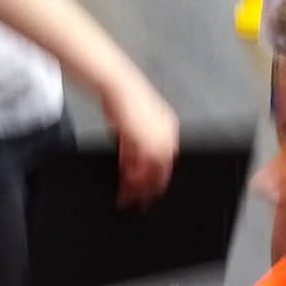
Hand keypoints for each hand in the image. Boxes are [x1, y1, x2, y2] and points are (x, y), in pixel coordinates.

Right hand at [104, 77, 178, 205]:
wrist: (116, 84)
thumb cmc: (123, 102)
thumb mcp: (133, 127)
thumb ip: (135, 147)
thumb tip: (133, 167)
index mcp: (169, 128)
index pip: (167, 159)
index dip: (158, 176)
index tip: (152, 189)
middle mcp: (166, 134)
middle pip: (161, 169)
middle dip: (150, 187)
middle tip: (143, 202)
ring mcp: (156, 137)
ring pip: (151, 170)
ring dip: (140, 186)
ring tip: (131, 197)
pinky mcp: (143, 139)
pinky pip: (139, 165)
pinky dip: (132, 177)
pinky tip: (125, 184)